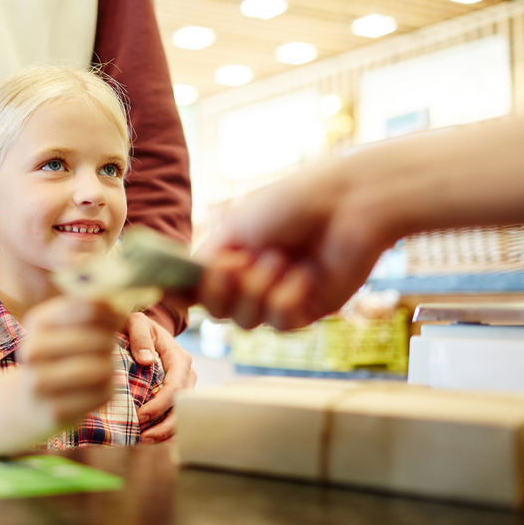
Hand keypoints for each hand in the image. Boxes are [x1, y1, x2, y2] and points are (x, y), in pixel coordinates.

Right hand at [19, 297, 122, 426]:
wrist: (26, 402)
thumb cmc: (56, 355)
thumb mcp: (63, 327)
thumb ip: (91, 310)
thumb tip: (119, 304)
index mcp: (37, 321)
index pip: (90, 308)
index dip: (112, 312)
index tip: (117, 318)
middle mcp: (33, 350)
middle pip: (99, 339)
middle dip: (110, 342)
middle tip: (106, 346)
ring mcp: (41, 383)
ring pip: (102, 368)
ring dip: (110, 366)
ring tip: (103, 365)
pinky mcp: (56, 411)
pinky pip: (102, 393)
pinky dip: (107, 388)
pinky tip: (96, 386)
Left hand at [126, 312, 195, 441]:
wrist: (146, 328)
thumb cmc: (139, 326)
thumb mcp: (136, 322)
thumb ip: (139, 336)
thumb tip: (145, 360)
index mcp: (179, 358)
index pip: (175, 386)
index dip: (160, 405)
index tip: (140, 416)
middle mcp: (187, 373)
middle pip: (184, 406)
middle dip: (166, 425)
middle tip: (144, 438)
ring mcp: (186, 385)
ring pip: (184, 414)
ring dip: (168, 431)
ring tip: (146, 441)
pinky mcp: (179, 394)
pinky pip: (179, 414)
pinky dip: (167, 429)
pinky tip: (151, 438)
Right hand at [197, 159, 390, 330]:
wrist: (351, 204)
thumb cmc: (293, 202)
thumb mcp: (237, 226)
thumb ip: (204, 261)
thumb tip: (172, 290)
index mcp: (232, 253)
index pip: (197, 287)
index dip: (187, 291)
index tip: (178, 286)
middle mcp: (252, 277)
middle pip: (217, 311)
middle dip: (222, 290)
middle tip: (238, 263)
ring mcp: (280, 295)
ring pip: (246, 321)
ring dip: (258, 289)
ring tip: (282, 258)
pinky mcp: (309, 309)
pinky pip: (280, 323)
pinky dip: (287, 299)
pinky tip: (305, 275)